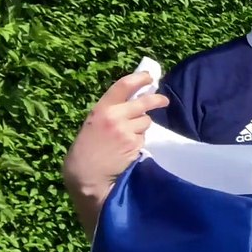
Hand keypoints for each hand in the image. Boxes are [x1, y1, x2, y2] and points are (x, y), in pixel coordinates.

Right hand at [62, 72, 167, 199]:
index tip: (150, 77)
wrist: (86, 174)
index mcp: (102, 108)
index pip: (124, 85)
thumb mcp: (94, 122)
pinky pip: (143, 137)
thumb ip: (112, 111)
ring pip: (146, 121)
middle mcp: (115, 116)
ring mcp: (126, 130)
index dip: (140, 78)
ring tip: (126, 136)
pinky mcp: (134, 144)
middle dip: (158, 100)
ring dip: (141, 127)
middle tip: (164, 101)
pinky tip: (126, 148)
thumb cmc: (87, 147)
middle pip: (144, 102)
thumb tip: (136, 101)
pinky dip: (138, 141)